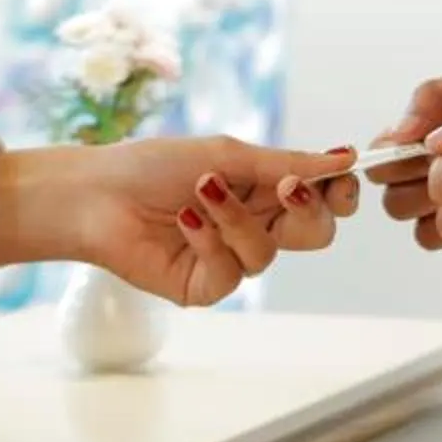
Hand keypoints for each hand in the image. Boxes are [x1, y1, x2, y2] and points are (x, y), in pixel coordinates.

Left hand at [0, 138, 358, 307]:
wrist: (95, 194)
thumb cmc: (153, 166)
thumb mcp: (225, 155)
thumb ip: (286, 163)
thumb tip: (346, 158)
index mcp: (262, 191)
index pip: (321, 201)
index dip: (338, 194)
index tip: (340, 179)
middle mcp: (253, 226)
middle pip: (313, 234)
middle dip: (307, 211)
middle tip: (287, 187)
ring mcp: (229, 259)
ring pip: (268, 254)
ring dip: (237, 218)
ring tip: (202, 190)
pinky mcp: (204, 286)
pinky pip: (231, 273)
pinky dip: (209, 241)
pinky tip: (184, 220)